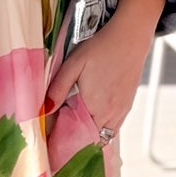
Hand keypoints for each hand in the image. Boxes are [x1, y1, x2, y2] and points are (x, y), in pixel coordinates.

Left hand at [46, 0, 165, 138]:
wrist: (131, 37)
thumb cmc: (102, 47)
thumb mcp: (74, 64)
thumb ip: (58, 88)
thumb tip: (44, 111)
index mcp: (95, 105)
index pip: (74, 134)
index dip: (61, 139)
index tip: (49, 139)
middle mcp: (110, 114)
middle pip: (88, 139)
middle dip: (73, 140)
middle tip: (58, 134)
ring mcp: (121, 112)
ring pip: (102, 136)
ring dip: (88, 135)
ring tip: (74, 128)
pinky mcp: (127, 107)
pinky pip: (113, 128)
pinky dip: (100, 128)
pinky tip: (91, 119)